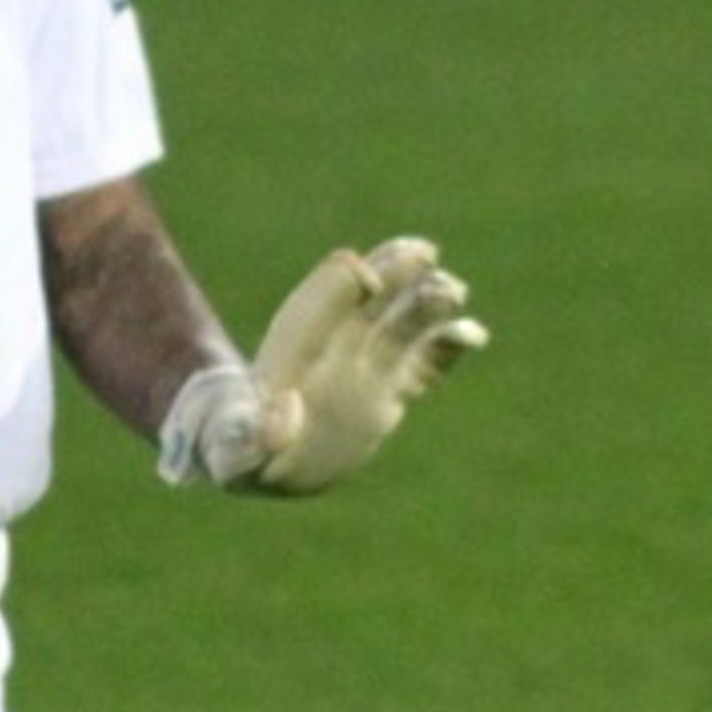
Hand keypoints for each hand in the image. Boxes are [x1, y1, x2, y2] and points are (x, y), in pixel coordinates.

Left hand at [158, 238, 487, 493]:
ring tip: (451, 288)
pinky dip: (449, 346)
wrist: (265, 457)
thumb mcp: (239, 445)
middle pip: (371, 295)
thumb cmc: (243, 443)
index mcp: (295, 345)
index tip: (365, 276)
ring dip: (428, 301)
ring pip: (404, 322)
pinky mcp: (391, 391)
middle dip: (396, 271)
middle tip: (423, 253)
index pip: (322, 295)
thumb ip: (261, 432)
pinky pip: (426, 362)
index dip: (343, 281)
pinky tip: (473, 333)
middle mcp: (335, 346)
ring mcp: (367, 366)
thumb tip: (285, 416)